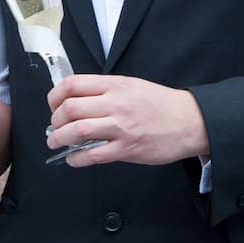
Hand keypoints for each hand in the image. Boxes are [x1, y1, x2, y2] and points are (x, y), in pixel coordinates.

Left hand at [46, 74, 209, 166]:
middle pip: (70, 108)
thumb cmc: (161, 104)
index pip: (73, 84)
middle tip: (55, 127)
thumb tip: (77, 101)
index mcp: (115, 85)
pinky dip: (76, 158)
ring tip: (56, 142)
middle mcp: (116, 103)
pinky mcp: (127, 149)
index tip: (53, 105)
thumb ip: (106, 91)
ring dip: (59, 138)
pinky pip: (93, 155)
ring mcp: (121, 127)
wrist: (190, 121)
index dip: (55, 96)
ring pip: (78, 131)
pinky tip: (73, 158)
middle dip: (55, 120)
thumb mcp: (132, 86)